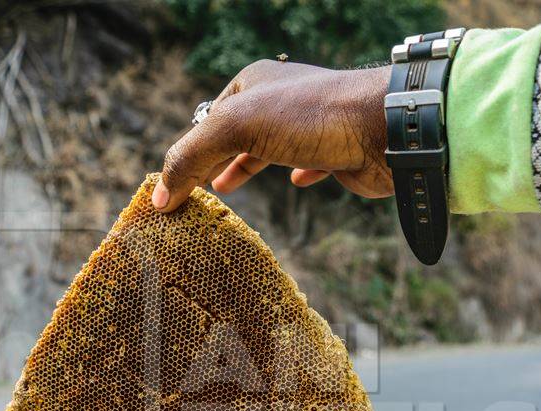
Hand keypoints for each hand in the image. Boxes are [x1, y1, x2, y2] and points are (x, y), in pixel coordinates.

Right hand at [153, 60, 393, 211]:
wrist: (381, 127)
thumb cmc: (307, 117)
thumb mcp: (235, 128)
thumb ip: (192, 157)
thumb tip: (159, 197)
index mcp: (255, 82)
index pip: (209, 118)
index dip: (190, 149)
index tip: (174, 184)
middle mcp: (282, 99)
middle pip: (237, 132)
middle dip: (215, 158)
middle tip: (195, 187)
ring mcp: (311, 125)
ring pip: (271, 147)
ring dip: (248, 166)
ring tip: (226, 187)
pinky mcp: (338, 150)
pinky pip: (311, 161)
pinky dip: (299, 172)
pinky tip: (295, 181)